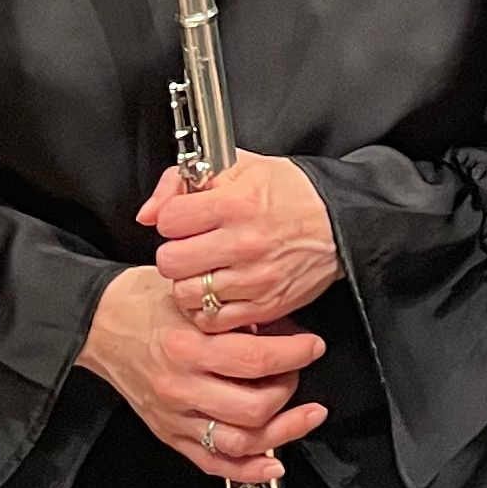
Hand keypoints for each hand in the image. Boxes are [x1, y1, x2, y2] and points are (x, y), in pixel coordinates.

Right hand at [78, 264, 326, 486]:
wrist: (98, 323)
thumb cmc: (142, 302)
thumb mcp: (188, 293)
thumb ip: (231, 311)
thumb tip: (280, 324)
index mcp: (187, 346)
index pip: (256, 359)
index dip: (295, 354)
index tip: (312, 345)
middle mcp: (181, 386)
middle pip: (254, 407)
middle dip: (290, 389)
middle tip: (299, 370)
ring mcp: (175, 416)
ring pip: (240, 442)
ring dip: (283, 433)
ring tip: (306, 416)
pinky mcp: (169, 433)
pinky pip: (212, 463)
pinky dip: (248, 469)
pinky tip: (273, 462)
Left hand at [143, 154, 342, 330]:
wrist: (339, 222)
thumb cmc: (290, 192)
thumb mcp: (238, 167)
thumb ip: (182, 181)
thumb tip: (147, 214)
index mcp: (237, 204)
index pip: (170, 220)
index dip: (172, 217)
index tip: (184, 218)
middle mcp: (244, 244)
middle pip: (171, 262)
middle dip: (174, 252)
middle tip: (190, 246)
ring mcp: (254, 279)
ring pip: (186, 295)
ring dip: (188, 283)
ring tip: (203, 270)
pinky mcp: (264, 307)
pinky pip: (212, 320)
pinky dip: (207, 310)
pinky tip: (217, 290)